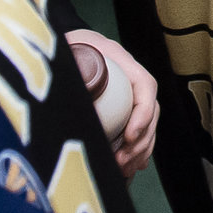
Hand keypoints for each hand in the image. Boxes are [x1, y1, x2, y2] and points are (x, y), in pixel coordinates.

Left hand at [65, 29, 159, 177]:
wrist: (71, 43)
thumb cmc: (70, 46)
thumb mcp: (68, 54)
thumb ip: (67, 73)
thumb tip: (62, 102)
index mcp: (122, 61)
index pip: (144, 86)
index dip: (143, 113)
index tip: (129, 136)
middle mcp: (132, 77)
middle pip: (150, 110)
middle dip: (140, 140)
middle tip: (121, 162)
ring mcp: (131, 92)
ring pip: (148, 123)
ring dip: (140, 149)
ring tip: (125, 169)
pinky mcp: (125, 106)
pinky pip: (139, 128)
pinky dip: (138, 149)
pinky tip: (132, 167)